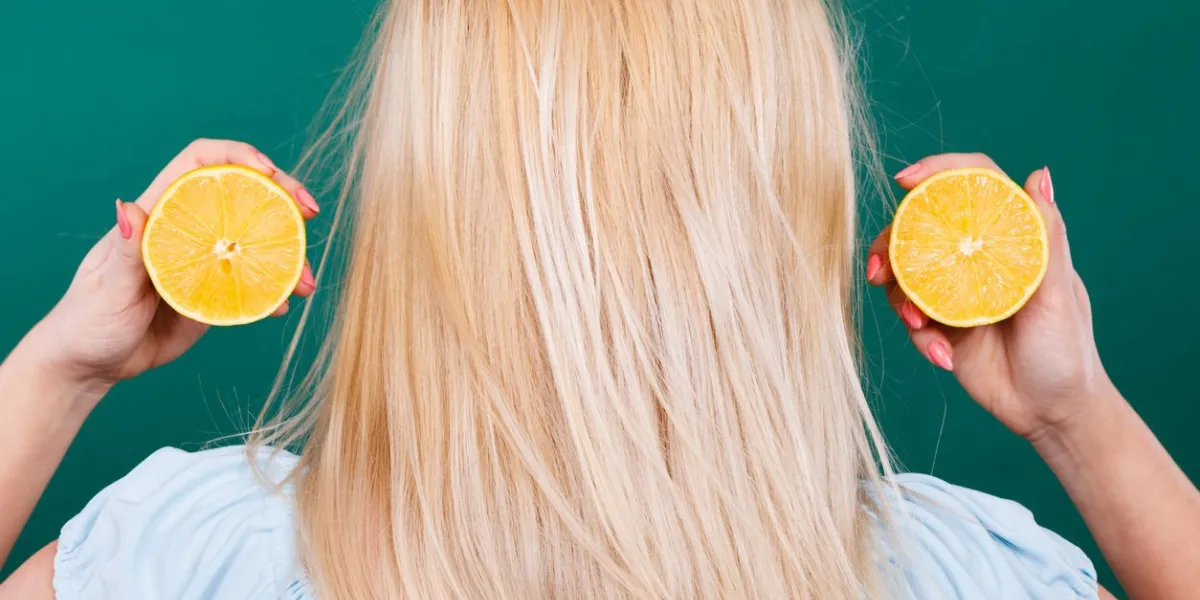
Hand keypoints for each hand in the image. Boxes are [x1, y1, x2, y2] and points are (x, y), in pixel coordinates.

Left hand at [25, 139, 318, 398]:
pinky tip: (284, 306)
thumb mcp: (106, 287)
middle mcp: (187, 231)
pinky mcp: (216, 295)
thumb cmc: (86, 320)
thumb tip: (128, 207)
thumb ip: (124, 251)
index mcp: (158, 215)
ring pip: (257, 242)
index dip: (237, 157)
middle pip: (242, 196)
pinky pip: (255, 285)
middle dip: (282, 197)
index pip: (200, 165)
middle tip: (310, 213)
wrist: (89, 365)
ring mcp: (205, 263)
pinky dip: (276, 292)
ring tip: (307, 282)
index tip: (269, 173)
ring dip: (289, 255)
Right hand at [866, 153, 1113, 441]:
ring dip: (901, 299)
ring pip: (906, 275)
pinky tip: (943, 358)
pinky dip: (920, 338)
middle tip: (880, 271)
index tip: (905, 181)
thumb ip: (1046, 237)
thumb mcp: (1060, 293)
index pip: (972, 186)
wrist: (1052, 413)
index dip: (938, 172)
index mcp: (1010, 238)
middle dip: (890, 245)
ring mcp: (956, 292)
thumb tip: (1040, 176)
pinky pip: (913, 321)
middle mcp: (978, 258)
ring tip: (920, 326)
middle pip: (921, 229)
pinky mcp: (941, 327)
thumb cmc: (1069, 350)